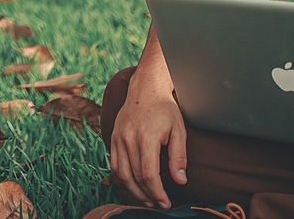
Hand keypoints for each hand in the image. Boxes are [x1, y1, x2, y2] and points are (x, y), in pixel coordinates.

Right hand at [109, 78, 187, 209]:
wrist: (144, 90)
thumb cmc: (164, 110)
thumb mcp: (179, 130)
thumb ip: (179, 157)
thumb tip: (180, 181)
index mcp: (146, 137)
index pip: (148, 173)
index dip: (157, 192)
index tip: (166, 202)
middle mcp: (128, 138)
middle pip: (135, 176)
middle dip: (148, 195)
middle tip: (159, 204)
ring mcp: (118, 138)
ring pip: (122, 173)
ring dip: (133, 190)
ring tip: (147, 199)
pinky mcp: (113, 137)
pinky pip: (114, 163)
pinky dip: (122, 177)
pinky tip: (133, 184)